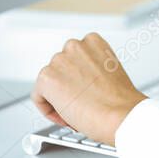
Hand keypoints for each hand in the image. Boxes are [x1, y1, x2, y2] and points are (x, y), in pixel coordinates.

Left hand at [31, 33, 146, 145]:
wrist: (119, 114)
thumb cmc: (120, 101)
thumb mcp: (110, 72)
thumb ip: (92, 68)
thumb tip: (80, 80)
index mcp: (93, 42)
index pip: (74, 58)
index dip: (78, 78)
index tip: (84, 90)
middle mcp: (74, 46)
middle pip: (60, 69)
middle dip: (67, 86)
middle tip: (79, 102)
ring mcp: (59, 60)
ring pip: (49, 82)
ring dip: (57, 98)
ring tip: (75, 110)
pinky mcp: (47, 78)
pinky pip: (38, 97)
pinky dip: (48, 110)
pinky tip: (65, 115)